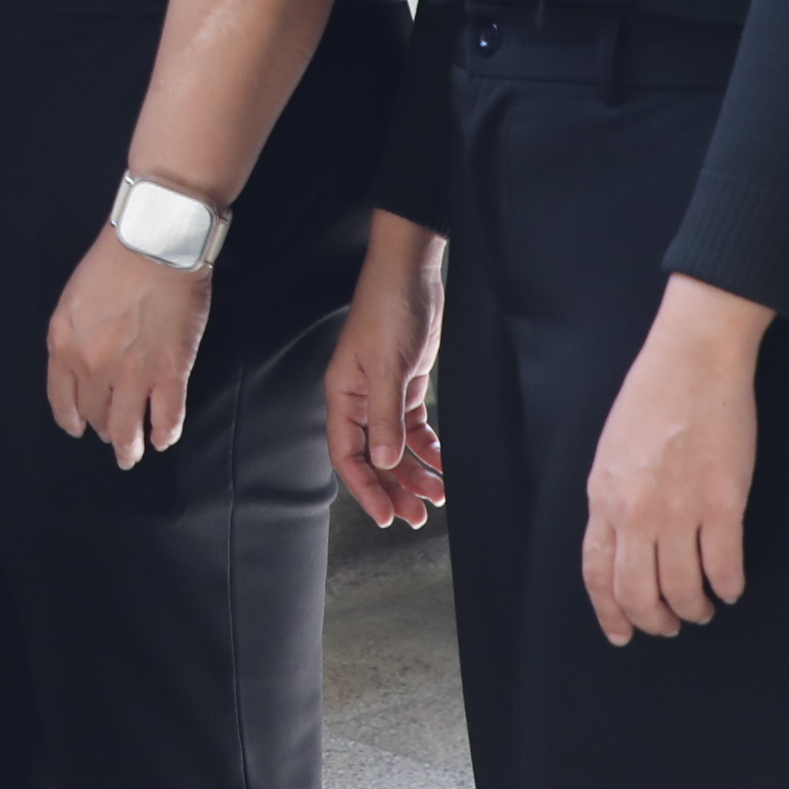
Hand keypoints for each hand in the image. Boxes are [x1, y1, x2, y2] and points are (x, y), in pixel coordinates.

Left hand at [47, 228, 215, 468]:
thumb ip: (74, 336)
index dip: (71, 419)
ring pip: (128, 427)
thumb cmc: (115, 260)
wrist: (154, 243)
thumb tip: (85, 362)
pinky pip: (167, 416)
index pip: (61, 400)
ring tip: (133, 454)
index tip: (78, 428)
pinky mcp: (170, 372)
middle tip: (112, 437)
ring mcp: (132, 374)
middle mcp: (92, 368)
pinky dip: (165, 432)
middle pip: (96, 415)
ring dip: (130, 446)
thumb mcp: (75, 299)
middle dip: (103, 429)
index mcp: (63, 346)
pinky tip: (163, 438)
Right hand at [328, 214, 447, 528]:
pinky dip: (429, 449)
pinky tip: (444, 464)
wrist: (412, 273)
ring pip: (395, 447)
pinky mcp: (408, 386)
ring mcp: (385, 394)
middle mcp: (361, 400)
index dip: (365, 488)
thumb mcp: (388, 366)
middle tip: (418, 516)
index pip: (347, 455)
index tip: (385, 516)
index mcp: (345, 396)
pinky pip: (415, 429)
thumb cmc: (389, 309)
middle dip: (393, 488)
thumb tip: (382, 461)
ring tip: (437, 495)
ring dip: (414, 473)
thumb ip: (385, 416)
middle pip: (372, 458)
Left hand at [580, 275, 766, 642]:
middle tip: (670, 624)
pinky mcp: (723, 503)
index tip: (622, 634)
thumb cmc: (651, 398)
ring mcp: (680, 510)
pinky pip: (725, 566)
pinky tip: (731, 587)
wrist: (693, 361)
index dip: (610, 612)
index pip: (597, 573)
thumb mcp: (611, 452)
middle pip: (638, 592)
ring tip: (703, 607)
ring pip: (683, 589)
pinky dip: (729, 586)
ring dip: (695, 608)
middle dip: (654, 620)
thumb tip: (620, 544)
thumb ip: (612, 500)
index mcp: (603, 497)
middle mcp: (636, 512)